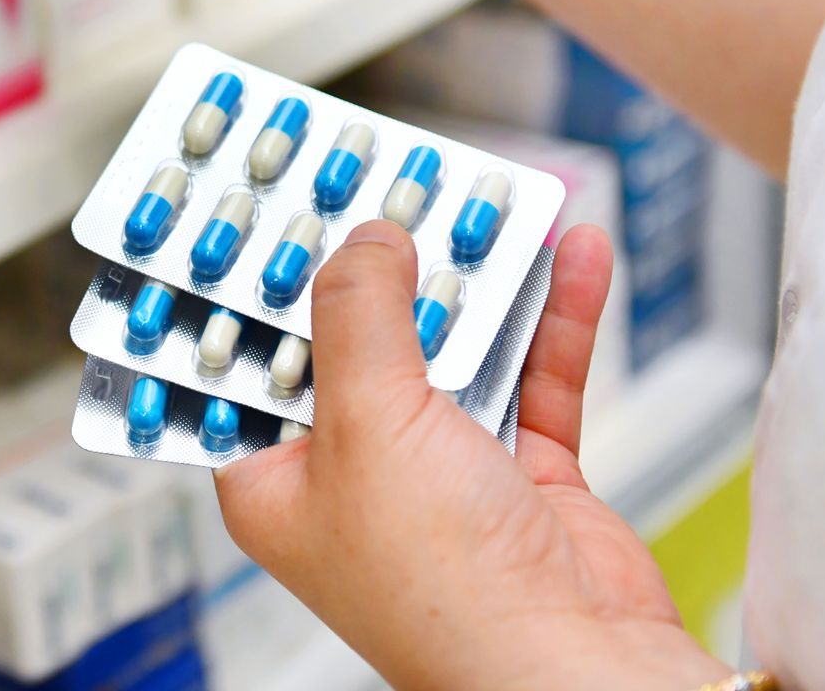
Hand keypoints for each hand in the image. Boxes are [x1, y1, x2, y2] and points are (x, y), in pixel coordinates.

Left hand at [214, 221, 731, 690]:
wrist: (580, 671)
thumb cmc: (445, 591)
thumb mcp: (368, 422)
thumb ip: (359, 315)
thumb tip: (365, 240)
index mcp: (277, 478)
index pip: (245, 361)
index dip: (254, 285)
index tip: (266, 208)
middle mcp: (353, 475)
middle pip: (354, 340)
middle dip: (377, 263)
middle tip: (386, 182)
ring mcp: (441, 476)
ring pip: (450, 350)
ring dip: (474, 281)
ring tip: (483, 202)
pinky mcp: (522, 478)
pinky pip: (534, 377)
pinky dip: (552, 318)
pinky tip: (570, 255)